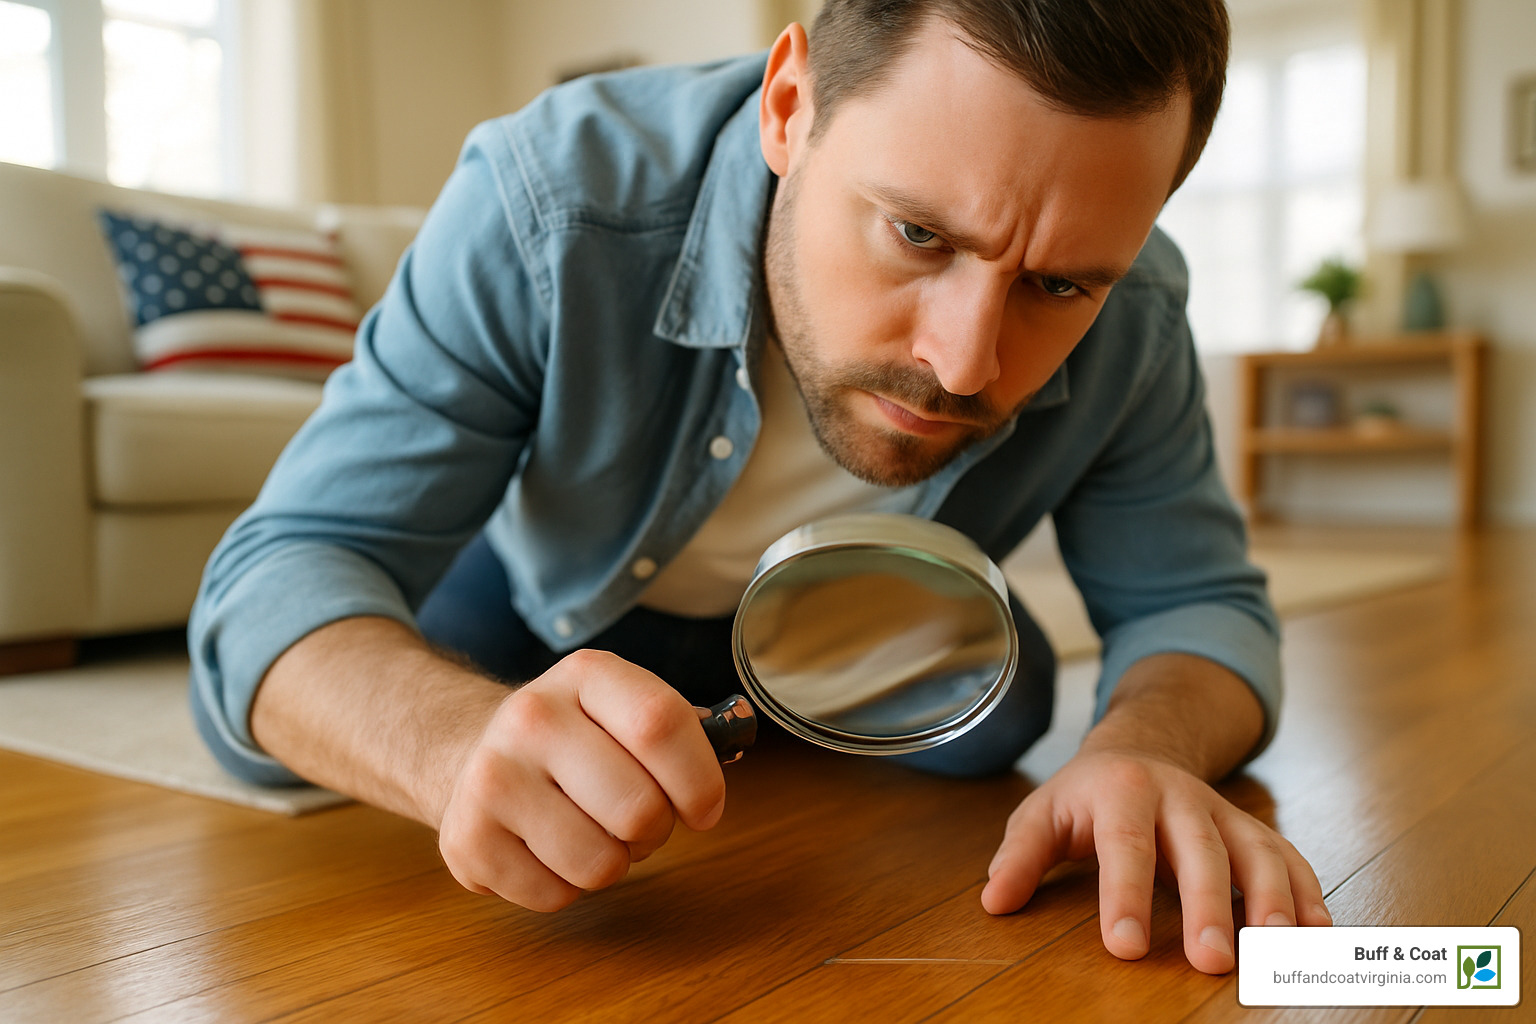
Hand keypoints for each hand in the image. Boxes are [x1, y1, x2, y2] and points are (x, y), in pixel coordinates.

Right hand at [436, 649, 726, 911]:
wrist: (470, 753)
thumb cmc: (574, 739)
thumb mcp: (622, 707)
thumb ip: (679, 727)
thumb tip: (735, 737)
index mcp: (586, 674)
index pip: (661, 724)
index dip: (699, 780)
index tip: (704, 808)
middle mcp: (531, 717)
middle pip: (638, 808)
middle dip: (655, 831)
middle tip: (637, 821)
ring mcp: (492, 779)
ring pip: (599, 863)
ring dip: (612, 863)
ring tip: (590, 831)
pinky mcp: (467, 840)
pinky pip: (556, 894)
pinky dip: (565, 886)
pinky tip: (546, 849)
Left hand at [980, 750, 1329, 973]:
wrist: (1141, 748)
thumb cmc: (1086, 795)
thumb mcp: (1043, 814)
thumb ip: (1020, 855)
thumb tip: (995, 901)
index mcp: (1122, 791)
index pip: (1125, 846)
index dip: (1125, 897)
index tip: (1125, 947)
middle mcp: (1180, 797)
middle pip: (1199, 851)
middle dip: (1208, 906)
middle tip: (1211, 961)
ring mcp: (1222, 812)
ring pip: (1257, 850)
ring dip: (1272, 900)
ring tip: (1279, 951)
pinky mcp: (1252, 828)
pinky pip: (1288, 856)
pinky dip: (1307, 892)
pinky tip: (1318, 934)